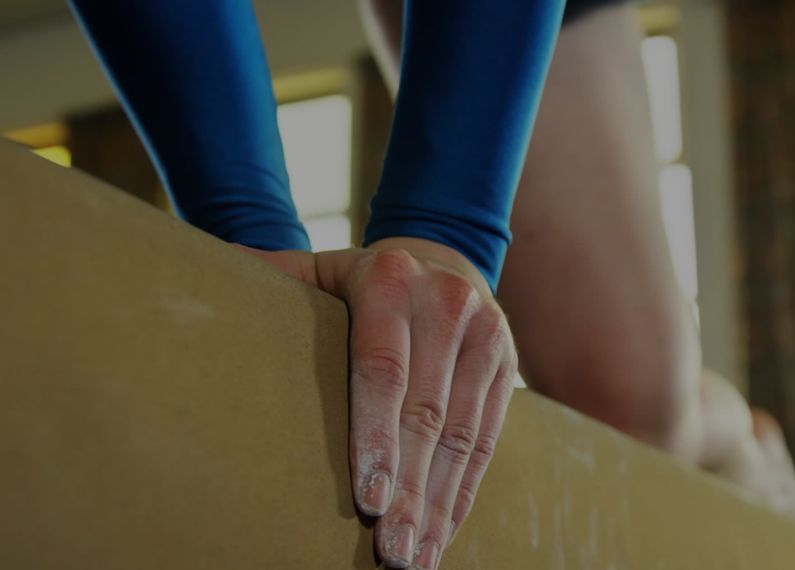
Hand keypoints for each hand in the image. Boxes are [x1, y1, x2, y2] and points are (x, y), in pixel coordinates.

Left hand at [239, 237, 517, 568]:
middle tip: (389, 549)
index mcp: (391, 278)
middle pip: (427, 413)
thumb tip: (196, 274)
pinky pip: (486, 440)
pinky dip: (462, 494)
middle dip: (409, 489)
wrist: (445, 264)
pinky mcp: (508, 368)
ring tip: (413, 558)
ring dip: (438, 505)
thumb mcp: (317, 273)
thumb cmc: (360, 284)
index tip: (369, 497)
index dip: (376, 435)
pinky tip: (441, 534)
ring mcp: (487, 335)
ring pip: (462, 435)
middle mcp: (448, 302)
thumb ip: (270, 278)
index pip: (384, 368)